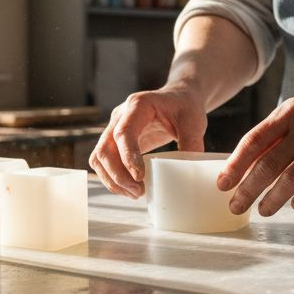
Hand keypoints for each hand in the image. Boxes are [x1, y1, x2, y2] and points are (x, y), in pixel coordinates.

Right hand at [89, 86, 207, 198]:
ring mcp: (114, 128)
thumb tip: (188, 170)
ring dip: (112, 180)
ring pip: (99, 158)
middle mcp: (120, 116)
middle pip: (105, 149)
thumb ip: (192, 144)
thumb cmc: (185, 107)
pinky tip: (130, 188)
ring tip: (135, 194)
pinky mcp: (116, 141)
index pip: (124, 133)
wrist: (179, 99)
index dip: (127, 157)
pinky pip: (104, 161)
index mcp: (138, 105)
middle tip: (139, 191)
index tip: (139, 177)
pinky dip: (112, 178)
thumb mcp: (194, 122)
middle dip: (118, 175)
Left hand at [217, 80, 293, 216]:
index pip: (254, 140)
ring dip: (274, 199)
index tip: (222, 184)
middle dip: (248, 189)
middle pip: (269, 164)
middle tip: (236, 206)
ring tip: (263, 210)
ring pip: (293, 178)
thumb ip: (277, 133)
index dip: (235, 165)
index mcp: (291, 112)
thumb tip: (247, 163)